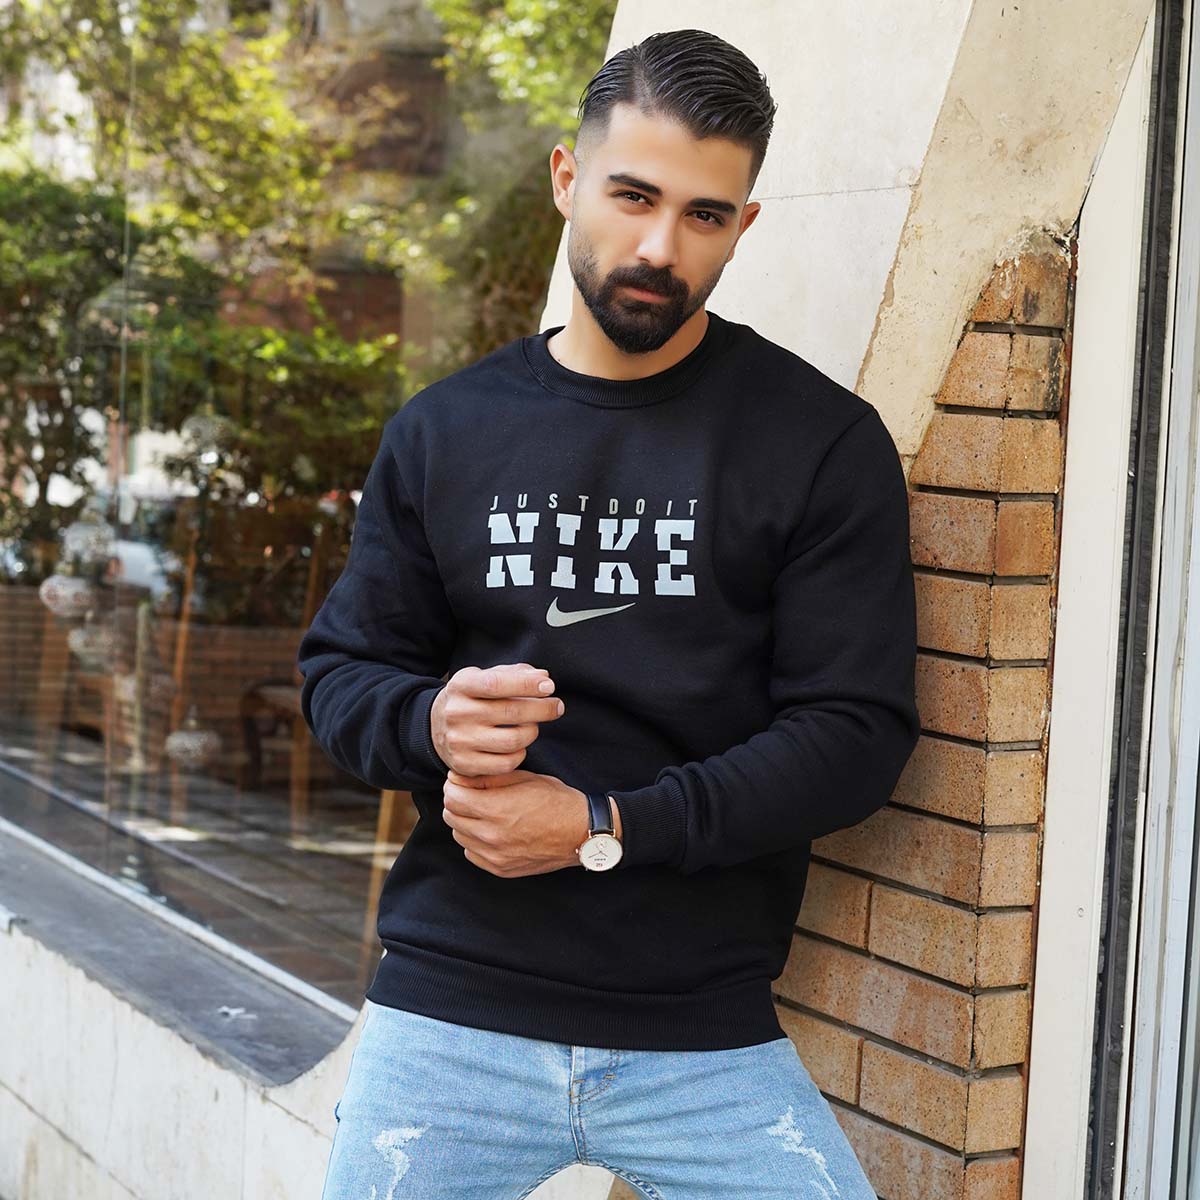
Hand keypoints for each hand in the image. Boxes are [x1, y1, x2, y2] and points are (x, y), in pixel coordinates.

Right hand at [430, 662, 565, 776]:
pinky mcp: (464, 765)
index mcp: (461, 685)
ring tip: (533, 725)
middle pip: (511, 713)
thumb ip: (514, 674)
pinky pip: (505, 764)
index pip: (497, 683)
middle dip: (542, 709)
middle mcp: (457, 713)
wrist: (434, 727)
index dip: (527, 685)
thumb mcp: (484, 677)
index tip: (549, 686)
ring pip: (512, 740)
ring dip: (532, 732)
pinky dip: (520, 754)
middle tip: (557, 706)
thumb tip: (543, 676)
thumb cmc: (471, 698)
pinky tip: (520, 745)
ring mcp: (459, 741)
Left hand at [442, 768, 588, 876]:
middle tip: (470, 794)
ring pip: (459, 836)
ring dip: (464, 822)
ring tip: (483, 812)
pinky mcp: (500, 869)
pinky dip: (475, 841)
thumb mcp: (525, 778)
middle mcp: (492, 835)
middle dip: (457, 802)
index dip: (454, 785)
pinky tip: (491, 831)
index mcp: (497, 809)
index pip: (452, 797)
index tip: (461, 781)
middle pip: (451, 816)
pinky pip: (472, 853)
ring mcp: (495, 856)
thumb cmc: (556, 800)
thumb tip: (458, 779)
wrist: (581, 832)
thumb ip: (489, 778)